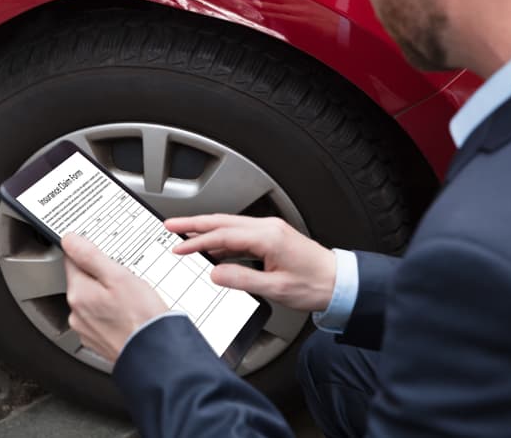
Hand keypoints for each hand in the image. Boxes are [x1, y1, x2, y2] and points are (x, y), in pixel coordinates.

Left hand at [61, 233, 169, 362]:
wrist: (155, 353)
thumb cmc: (142, 317)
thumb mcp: (119, 276)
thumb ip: (91, 256)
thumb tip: (69, 240)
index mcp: (78, 293)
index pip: (72, 260)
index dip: (88, 253)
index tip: (104, 256)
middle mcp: (76, 313)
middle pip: (83, 281)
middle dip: (100, 277)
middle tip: (123, 280)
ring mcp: (86, 330)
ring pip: (92, 301)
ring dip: (106, 297)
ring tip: (129, 300)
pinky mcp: (97, 341)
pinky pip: (100, 319)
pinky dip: (111, 314)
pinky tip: (127, 314)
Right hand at [166, 215, 335, 311]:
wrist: (339, 282)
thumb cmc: (314, 285)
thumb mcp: (276, 288)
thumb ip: (243, 279)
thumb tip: (216, 274)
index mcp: (268, 237)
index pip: (224, 235)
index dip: (198, 241)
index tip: (179, 248)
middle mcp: (268, 228)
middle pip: (223, 222)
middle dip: (194, 224)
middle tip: (171, 225)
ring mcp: (270, 230)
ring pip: (230, 225)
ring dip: (206, 228)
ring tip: (184, 233)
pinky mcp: (271, 236)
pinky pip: (239, 232)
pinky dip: (220, 236)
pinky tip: (210, 244)